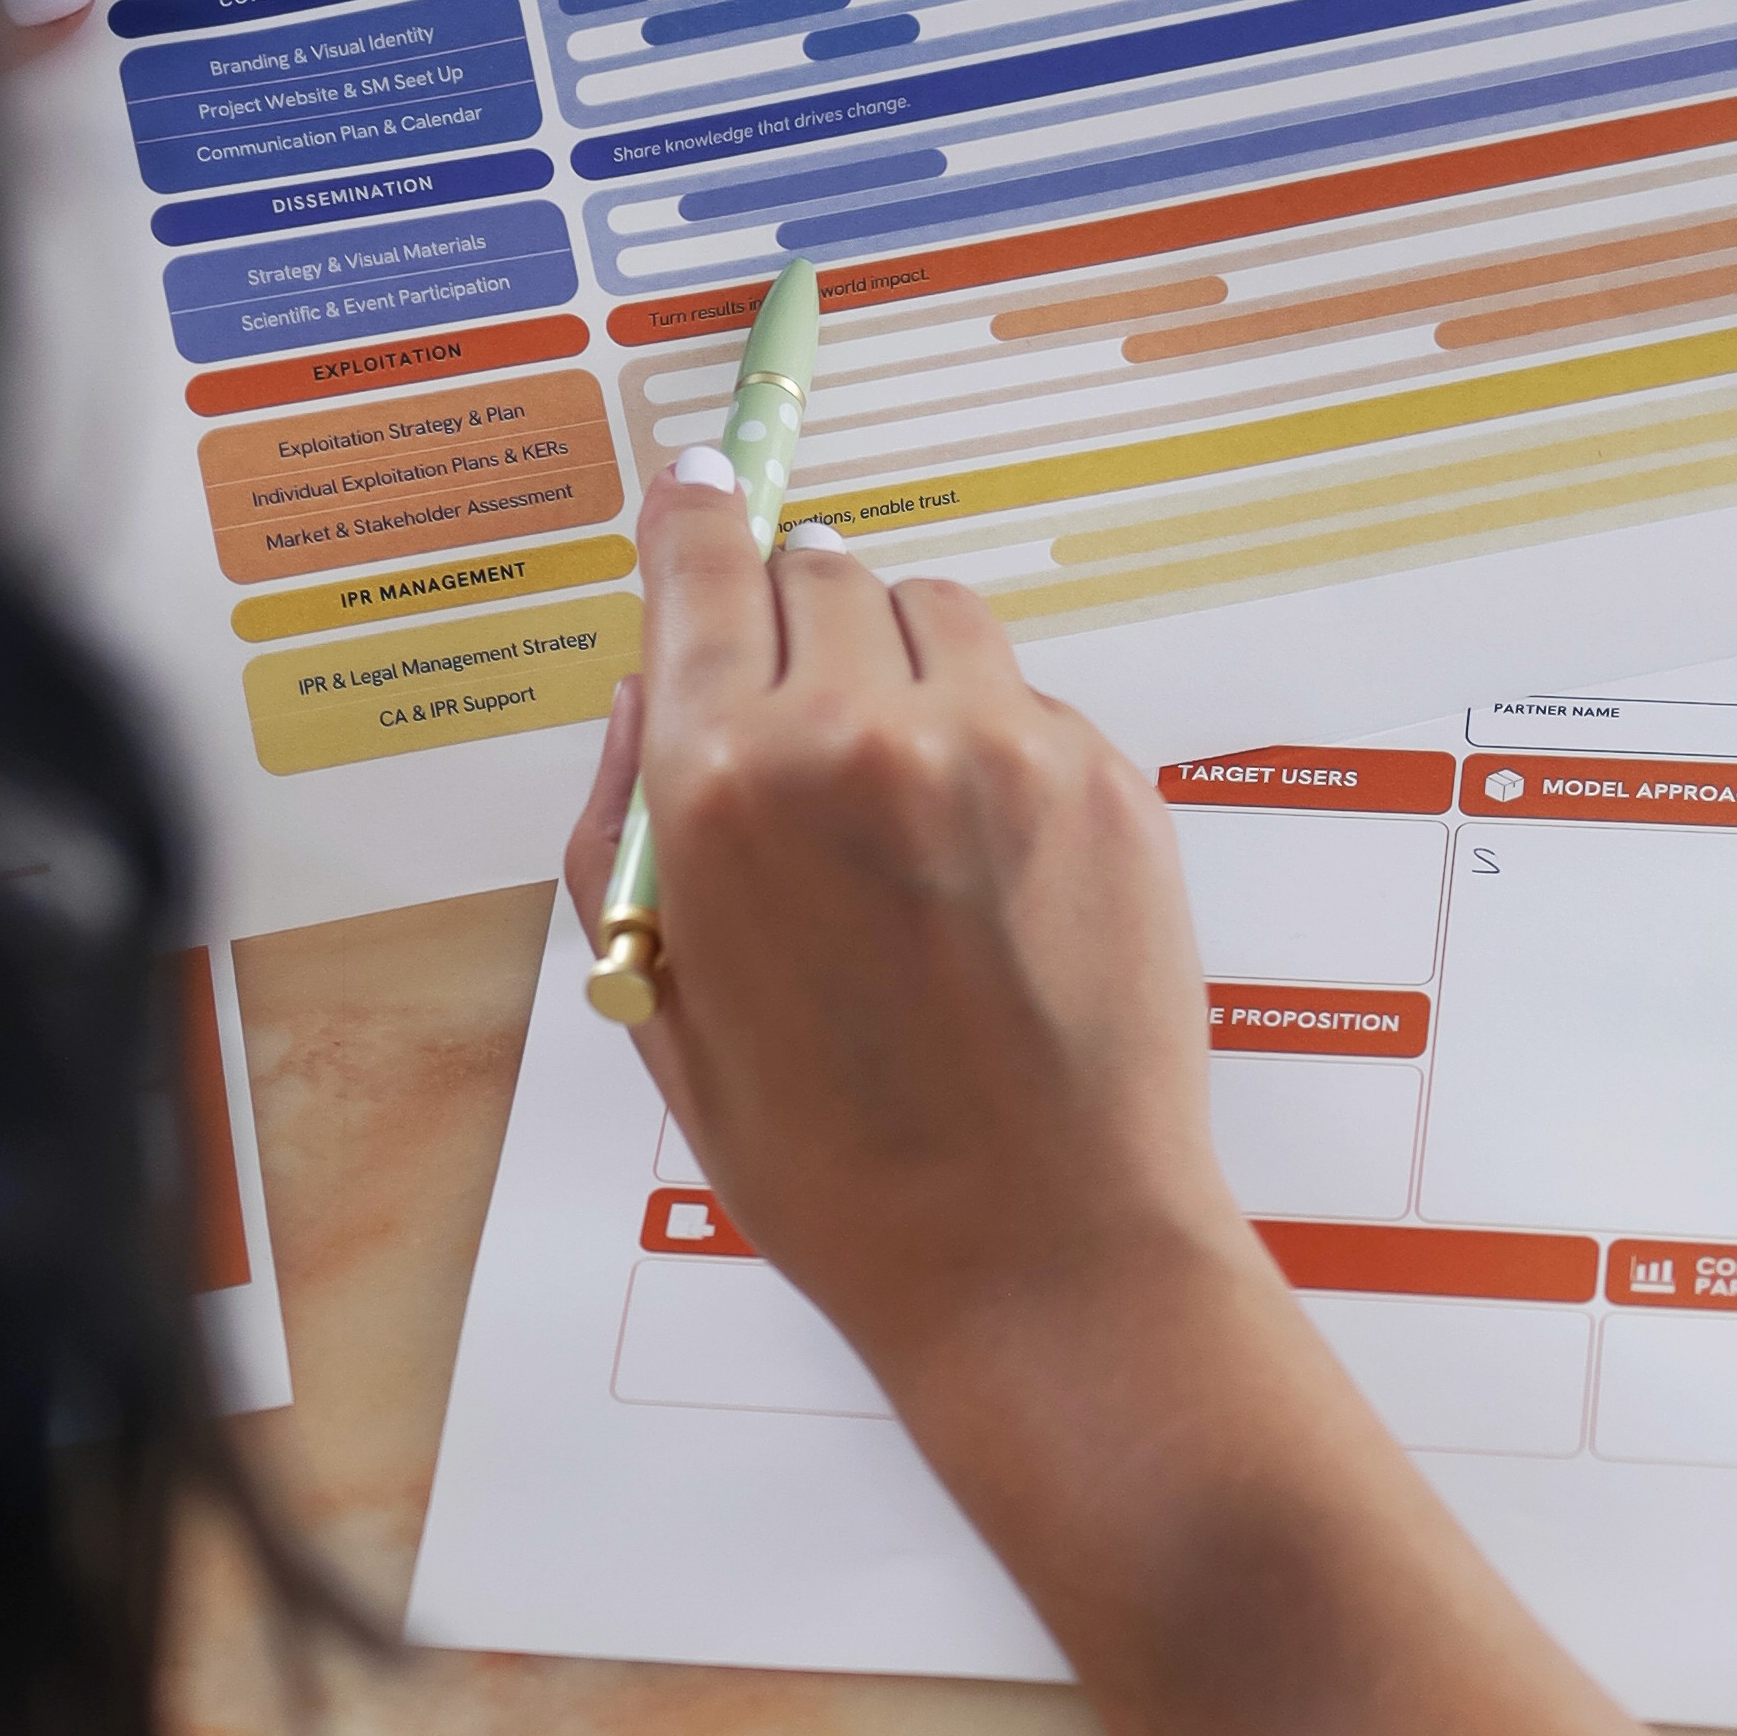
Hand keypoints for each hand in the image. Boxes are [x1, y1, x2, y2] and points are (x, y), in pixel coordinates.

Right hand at [554, 478, 1264, 1428]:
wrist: (1037, 1259)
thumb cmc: (831, 1169)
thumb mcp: (661, 1008)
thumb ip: (627, 829)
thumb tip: (646, 689)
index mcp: (724, 785)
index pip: (699, 568)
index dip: (694, 514)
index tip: (701, 476)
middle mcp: (861, 733)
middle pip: (818, 571)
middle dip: (795, 619)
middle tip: (798, 712)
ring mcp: (1003, 748)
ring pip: (934, 615)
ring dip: (902, 667)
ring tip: (901, 805)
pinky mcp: (1109, 782)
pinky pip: (1028, 702)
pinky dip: (994, 747)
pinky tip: (986, 876)